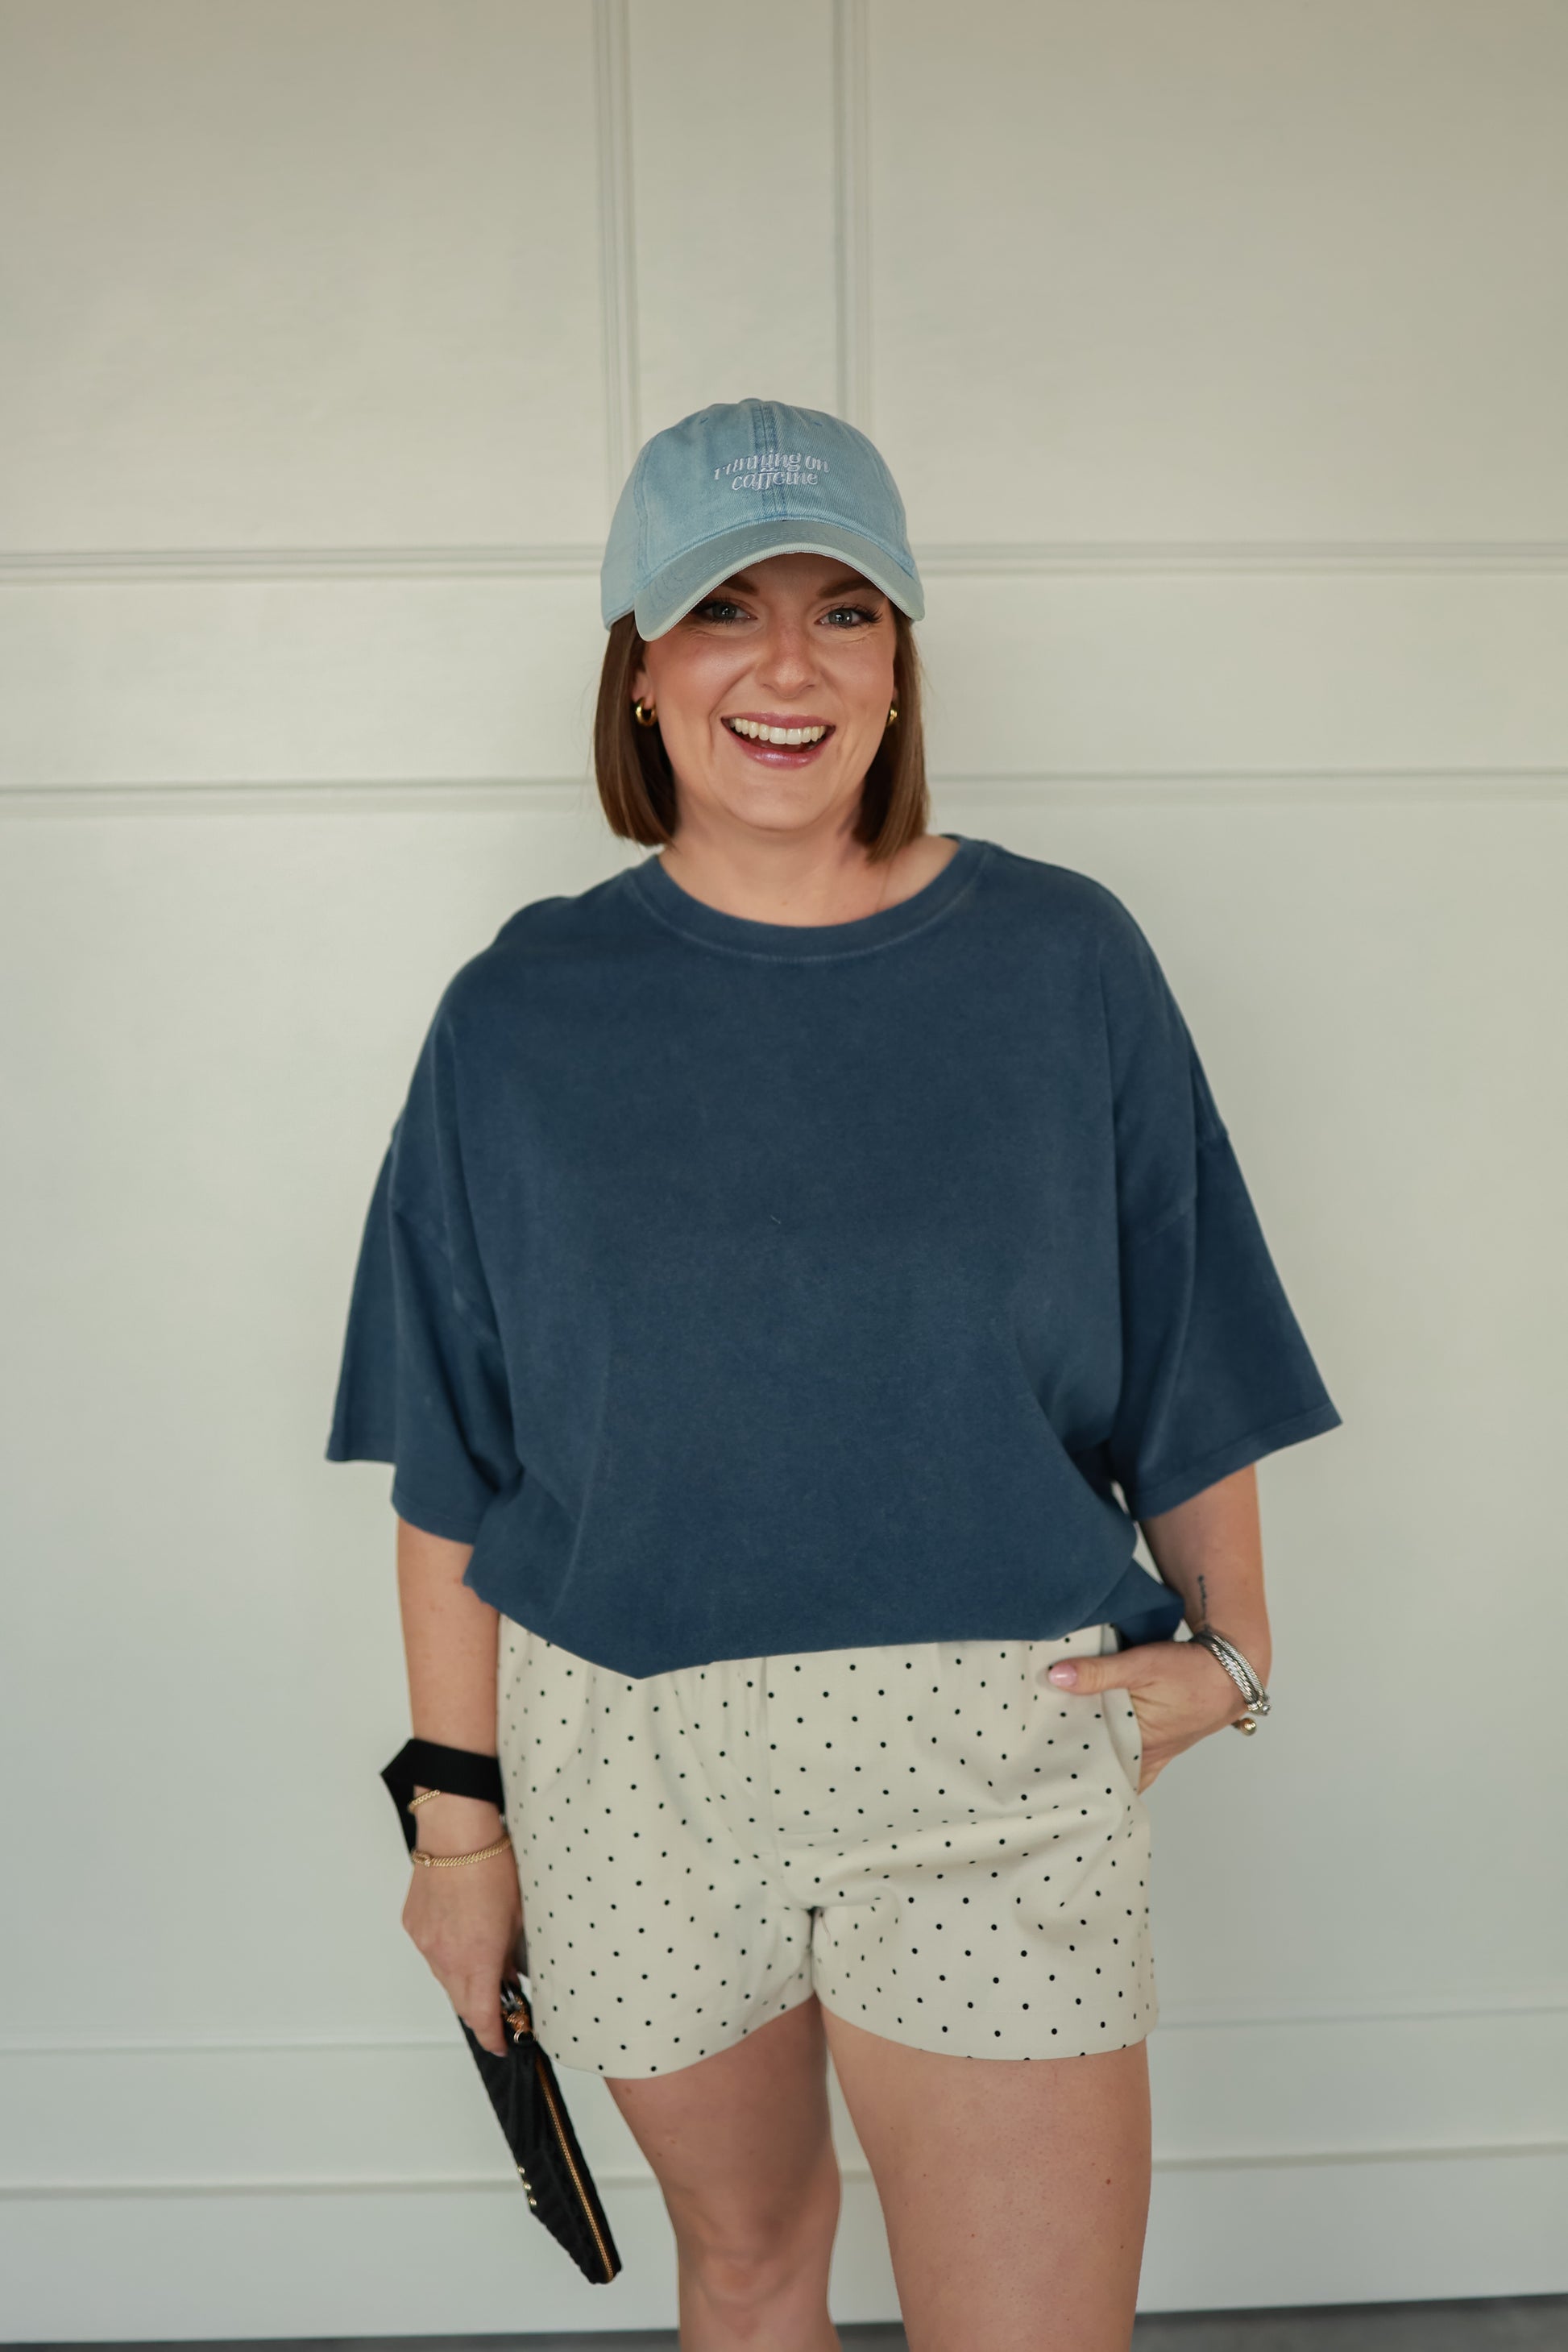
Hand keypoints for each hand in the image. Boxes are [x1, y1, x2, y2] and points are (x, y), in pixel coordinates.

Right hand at [400, 1792, 524, 2054]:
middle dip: (481, 2011)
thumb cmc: (493, 1865)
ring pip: (445, 1978)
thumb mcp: (519, 1915)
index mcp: (476, 1960)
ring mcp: (426, 1943)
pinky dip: (447, 1953)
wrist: (457, 1832)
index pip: (482, 2017)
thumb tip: (513, 1975)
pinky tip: (462, 1932)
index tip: (504, 2043)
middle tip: (501, 2006)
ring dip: (464, 1979)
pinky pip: (431, 1952)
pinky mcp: (414, 1926)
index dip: (494, 2037)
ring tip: (484, 1958)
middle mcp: (445, 1958)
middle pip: (461, 2004)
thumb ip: (513, 1954)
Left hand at [1044, 1638, 1258, 1793]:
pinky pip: (1129, 1760)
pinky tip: (1088, 1749)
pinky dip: (1110, 1757)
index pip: (1096, 1773)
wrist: (1231, 1672)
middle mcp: (1145, 1756)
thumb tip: (1056, 1677)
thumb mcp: (1142, 1665)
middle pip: (1102, 1772)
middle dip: (1073, 1771)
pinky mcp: (1158, 1744)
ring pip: (1115, 1767)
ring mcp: (1153, 1753)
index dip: (1068, 1776)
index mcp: (1139, 1745)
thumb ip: (1098, 1672)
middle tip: (1037, 1767)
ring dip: (1091, 1762)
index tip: (1038, 1774)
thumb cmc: (1190, 1671)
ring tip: (1053, 1758)